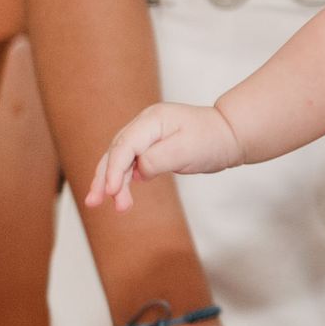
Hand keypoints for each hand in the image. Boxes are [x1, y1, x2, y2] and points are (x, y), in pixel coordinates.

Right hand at [85, 102, 243, 211]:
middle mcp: (144, 125)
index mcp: (152, 120)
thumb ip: (159, 159)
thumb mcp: (188, 150)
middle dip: (104, 178)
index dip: (115, 169)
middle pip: (116, 152)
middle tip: (95, 203)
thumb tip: (138, 171)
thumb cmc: (213, 139)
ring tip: (108, 205)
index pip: (125, 146)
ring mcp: (145, 135)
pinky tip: (120, 194)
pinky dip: (123, 179)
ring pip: (119, 159)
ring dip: (111, 182)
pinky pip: (130, 163)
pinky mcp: (150, 147)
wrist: (230, 135)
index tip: (111, 191)